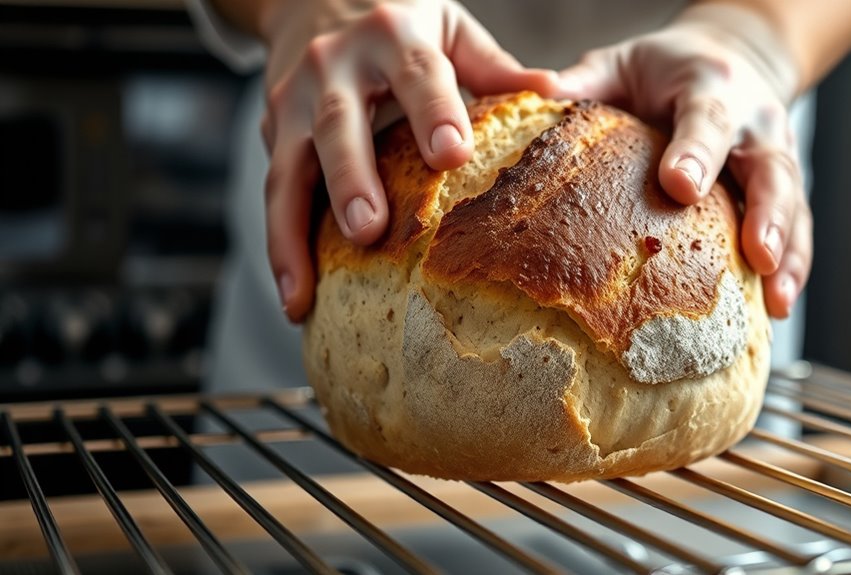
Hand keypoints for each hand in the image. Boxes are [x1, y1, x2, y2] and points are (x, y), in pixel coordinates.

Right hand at [260, 0, 555, 321]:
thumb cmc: (398, 23)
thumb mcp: (447, 29)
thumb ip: (493, 65)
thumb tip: (558, 94)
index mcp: (393, 37)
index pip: (416, 74)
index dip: (433, 112)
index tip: (452, 156)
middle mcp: (335, 65)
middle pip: (338, 125)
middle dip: (350, 178)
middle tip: (368, 230)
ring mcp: (294, 100)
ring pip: (288, 170)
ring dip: (292, 233)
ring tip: (306, 290)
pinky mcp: (274, 131)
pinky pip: (275, 192)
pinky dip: (279, 245)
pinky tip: (294, 296)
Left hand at [553, 5, 811, 318]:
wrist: (727, 60)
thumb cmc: (663, 71)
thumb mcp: (621, 62)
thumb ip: (585, 81)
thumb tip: (535, 96)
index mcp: (709, 87)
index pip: (706, 119)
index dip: (696, 152)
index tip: (680, 187)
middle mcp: (753, 123)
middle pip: (770, 168)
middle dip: (765, 212)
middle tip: (756, 254)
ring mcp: (775, 156)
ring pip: (792, 204)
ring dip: (787, 252)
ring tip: (776, 300)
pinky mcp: (783, 188)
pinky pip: (797, 227)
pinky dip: (794, 265)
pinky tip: (778, 304)